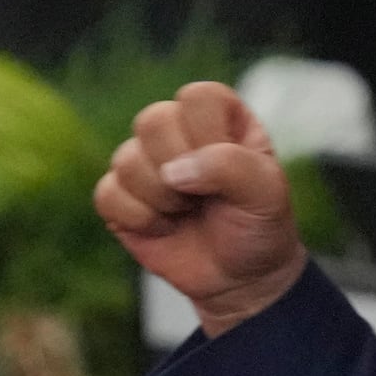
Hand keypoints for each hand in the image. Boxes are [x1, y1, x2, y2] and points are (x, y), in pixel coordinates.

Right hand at [94, 81, 306, 336]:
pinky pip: (107, 194)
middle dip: (182, 169)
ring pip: (125, 159)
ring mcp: (145, 161)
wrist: (242, 278)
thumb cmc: (260, 227)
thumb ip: (230, 166)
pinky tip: (165, 227)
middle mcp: (179, 130)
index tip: (229, 169)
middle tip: (205, 196)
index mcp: (221, 117)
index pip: (197, 97)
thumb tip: (172, 171)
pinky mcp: (120, 195)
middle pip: (153, 120)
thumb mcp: (268, 194)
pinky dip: (140, 219)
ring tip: (189, 211)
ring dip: (163, 198)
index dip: (208, 135)